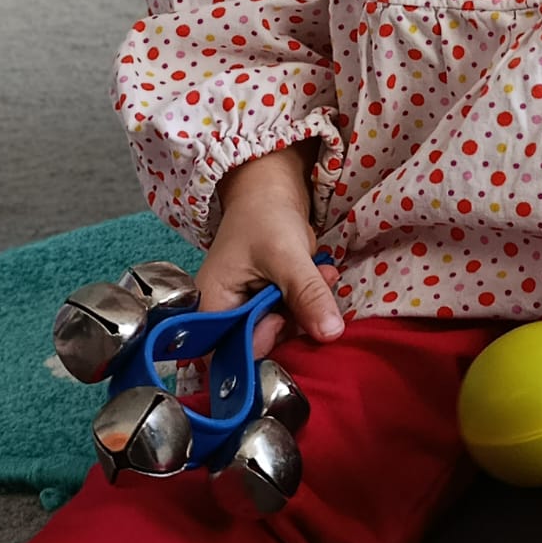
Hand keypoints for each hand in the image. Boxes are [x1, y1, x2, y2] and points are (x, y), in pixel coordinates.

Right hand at [198, 143, 342, 358]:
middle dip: (291, 325)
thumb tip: (330, 333)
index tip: (283, 322)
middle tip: (314, 298)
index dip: (258, 348)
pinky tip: (321, 276)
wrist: (272, 188)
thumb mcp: (286, 255)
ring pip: (280, 332)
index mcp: (210, 306)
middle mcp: (224, 314)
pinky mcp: (268, 303)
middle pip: (257, 346)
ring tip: (321, 278)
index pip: (227, 354)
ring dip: (306, 311)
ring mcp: (248, 309)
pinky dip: (308, 302)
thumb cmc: (264, 215)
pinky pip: (291, 317)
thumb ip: (306, 295)